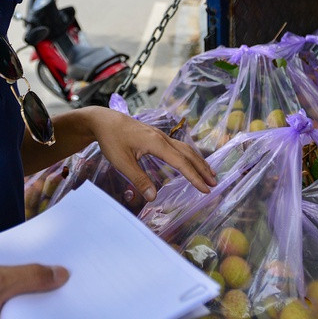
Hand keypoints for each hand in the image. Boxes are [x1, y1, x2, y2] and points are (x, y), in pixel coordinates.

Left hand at [83, 107, 215, 200]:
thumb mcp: (122, 162)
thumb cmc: (111, 140)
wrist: (103, 120)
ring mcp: (160, 135)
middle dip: (202, 169)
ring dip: (198, 161)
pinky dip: (189, 155)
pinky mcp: (156, 135)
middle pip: (188, 154)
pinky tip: (191, 160)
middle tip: (214, 183)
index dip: (194, 177)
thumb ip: (139, 179)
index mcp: (157, 144)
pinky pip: (179, 145)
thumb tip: (154, 198)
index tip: (205, 189)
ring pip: (185, 148)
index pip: (181, 163)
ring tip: (209, 173)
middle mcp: (163, 138)